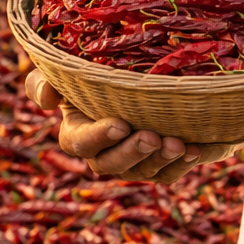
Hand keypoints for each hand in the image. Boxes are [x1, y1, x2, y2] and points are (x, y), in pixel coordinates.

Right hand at [24, 65, 200, 184]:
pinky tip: (195, 149)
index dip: (98, 137)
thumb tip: (47, 97)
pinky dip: (182, 165)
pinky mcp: (160, 167)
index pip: (80, 142)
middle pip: (112, 164)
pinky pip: (169, 174)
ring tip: (178, 144)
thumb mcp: (70, 69)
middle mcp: (104, 155)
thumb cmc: (100, 73)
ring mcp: (133, 165)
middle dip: (133, 153)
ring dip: (161, 160)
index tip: (120, 124)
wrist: (147, 82)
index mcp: (78, 132)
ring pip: (144, 172)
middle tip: (152, 137)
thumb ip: (47, 79)